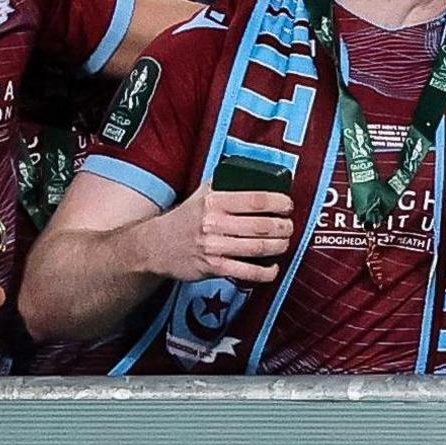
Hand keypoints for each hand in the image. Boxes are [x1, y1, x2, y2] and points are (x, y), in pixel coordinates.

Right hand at [150, 182, 293, 286]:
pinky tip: (273, 268)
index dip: (278, 202)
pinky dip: (265, 272)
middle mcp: (214, 223)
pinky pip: (246, 272)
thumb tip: (256, 173)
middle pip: (261, 226)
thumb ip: (226, 183)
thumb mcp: (202, 193)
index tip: (288, 205)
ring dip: (279, 247)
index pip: (256, 199)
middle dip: (284, 227)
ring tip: (285, 243)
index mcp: (214, 201)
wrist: (155, 246)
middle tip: (290, 226)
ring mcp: (213, 247)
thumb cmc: (185, 218)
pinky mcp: (213, 267)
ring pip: (258, 248)